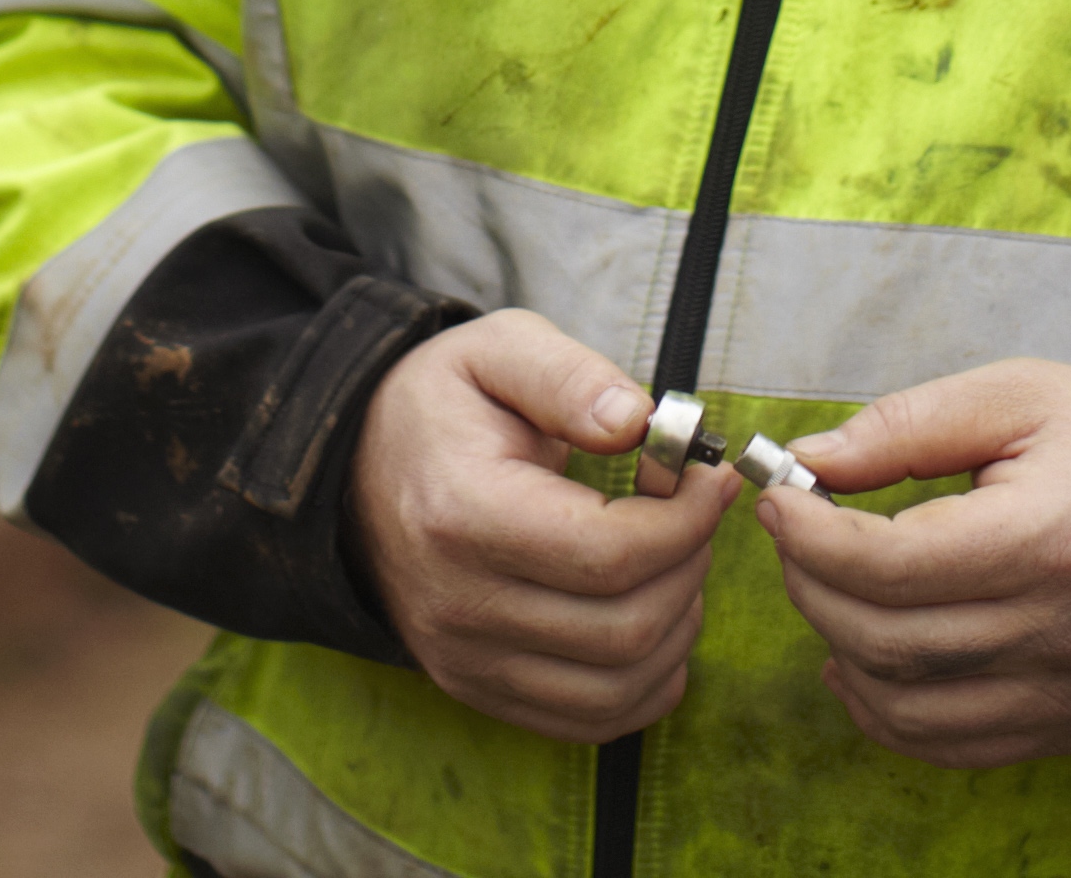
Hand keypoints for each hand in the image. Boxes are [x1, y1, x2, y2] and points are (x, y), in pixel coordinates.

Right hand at [345, 313, 731, 741]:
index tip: (712, 479)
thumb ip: (570, 377)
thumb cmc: (442, 406)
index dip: (686, 522)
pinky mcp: (476, 687)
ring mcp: (463, 658)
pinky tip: (658, 621)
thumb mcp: (497, 349)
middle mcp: (457, 604)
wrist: (358, 468)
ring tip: (676, 561)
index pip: (608, 555)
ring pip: (618, 685)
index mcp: (460, 513)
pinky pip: (590, 720)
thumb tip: (638, 421)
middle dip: (689, 567)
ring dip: (679, 627)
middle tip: (693, 514)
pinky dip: (647, 684)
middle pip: (624, 627)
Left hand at [751, 361, 1070, 766]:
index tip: (781, 498)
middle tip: (796, 538)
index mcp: (1047, 537)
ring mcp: (1067, 692)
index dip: (812, 536)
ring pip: (909, 708)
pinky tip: (862, 666)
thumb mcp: (1023, 396)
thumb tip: (810, 457)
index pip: (891, 564)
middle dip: (811, 587)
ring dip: (840, 654)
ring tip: (825, 593)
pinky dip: (888, 715)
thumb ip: (910, 424)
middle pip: (887, 641)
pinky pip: (953, 747)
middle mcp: (1058, 631)